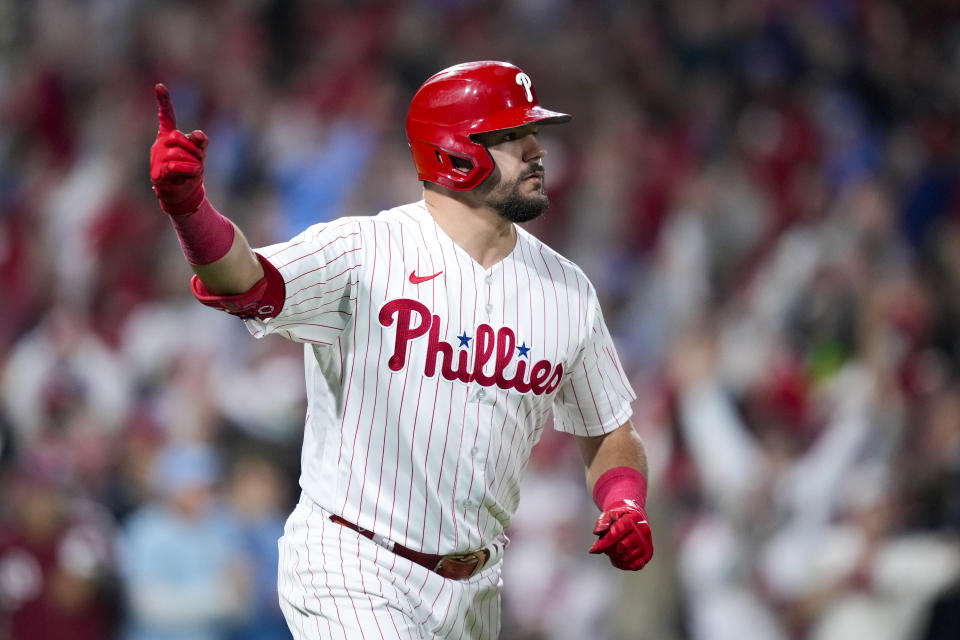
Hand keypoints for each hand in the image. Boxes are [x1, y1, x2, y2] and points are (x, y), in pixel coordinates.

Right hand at [150, 83, 207, 214]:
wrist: (184, 194)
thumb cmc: (191, 171)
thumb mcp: (200, 154)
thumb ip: (200, 142)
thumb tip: (197, 134)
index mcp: (169, 137)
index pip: (167, 117)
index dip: (163, 102)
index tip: (159, 86)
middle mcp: (161, 145)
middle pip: (178, 138)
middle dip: (193, 150)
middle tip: (196, 161)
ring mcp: (157, 158)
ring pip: (178, 153)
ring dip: (193, 163)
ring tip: (192, 171)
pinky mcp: (158, 172)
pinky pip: (176, 166)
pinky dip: (188, 170)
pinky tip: (188, 175)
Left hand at [588, 499, 652, 570]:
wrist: (634, 518)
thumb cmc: (620, 517)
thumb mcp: (609, 515)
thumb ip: (602, 522)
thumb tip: (597, 532)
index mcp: (633, 519)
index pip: (617, 533)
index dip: (605, 542)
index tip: (597, 548)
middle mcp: (642, 531)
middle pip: (622, 547)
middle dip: (610, 549)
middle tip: (606, 547)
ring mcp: (646, 542)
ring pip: (628, 557)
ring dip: (616, 557)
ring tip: (613, 550)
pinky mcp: (648, 553)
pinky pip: (635, 565)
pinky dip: (625, 565)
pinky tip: (619, 558)